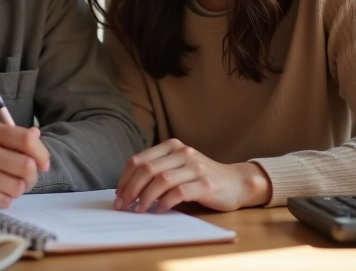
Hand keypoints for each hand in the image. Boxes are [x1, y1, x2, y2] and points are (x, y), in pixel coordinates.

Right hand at [0, 120, 49, 215]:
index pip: (26, 139)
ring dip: (16, 191)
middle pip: (27, 166)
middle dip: (31, 178)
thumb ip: (8, 137)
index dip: (41, 154)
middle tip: (23, 181)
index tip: (43, 164)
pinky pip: (5, 200)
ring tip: (4, 188)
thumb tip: (36, 136)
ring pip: (18, 186)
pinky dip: (4, 201)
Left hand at [113, 138, 271, 212]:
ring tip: (138, 210)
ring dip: (145, 197)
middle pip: (147, 169)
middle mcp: (183, 153)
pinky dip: (165, 202)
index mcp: (172, 146)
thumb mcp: (178, 167)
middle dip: (130, 189)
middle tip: (122, 206)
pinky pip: (179, 192)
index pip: (139, 160)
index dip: (125, 178)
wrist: (236, 183)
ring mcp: (195, 167)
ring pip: (161, 180)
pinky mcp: (205, 184)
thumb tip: (127, 191)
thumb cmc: (202, 178)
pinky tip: (159, 209)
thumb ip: (157, 172)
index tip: (118, 195)